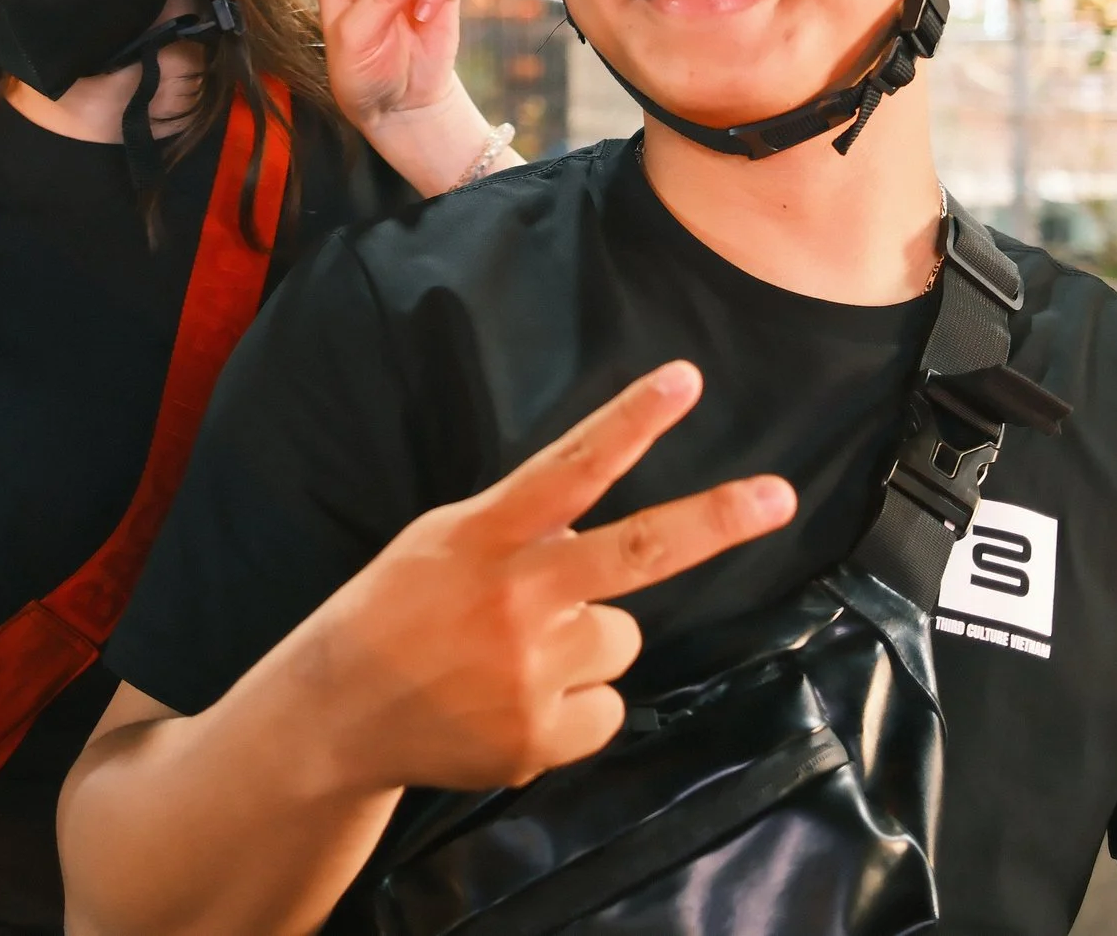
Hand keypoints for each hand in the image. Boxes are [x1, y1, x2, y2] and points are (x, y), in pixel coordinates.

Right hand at [288, 361, 793, 795]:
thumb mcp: (443, 540)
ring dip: (586, 646)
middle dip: (716, 520)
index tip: (684, 379)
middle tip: (779, 495)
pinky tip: (513, 705)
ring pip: (620, 639)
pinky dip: (574, 709)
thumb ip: (519, 526)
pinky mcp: (541, 738)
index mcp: (485, 534)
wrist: (336, 714)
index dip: (630, 421)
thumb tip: (596, 524)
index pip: (570, 468)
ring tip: (513, 659)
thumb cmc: (396, 610)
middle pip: (638, 550)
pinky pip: (606, 709)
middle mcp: (516, 598)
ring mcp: (532, 672)